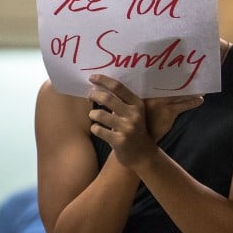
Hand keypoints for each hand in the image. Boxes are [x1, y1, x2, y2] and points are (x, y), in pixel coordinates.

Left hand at [87, 74, 202, 168]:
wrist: (142, 154)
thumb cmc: (133, 130)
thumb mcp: (133, 114)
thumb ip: (120, 102)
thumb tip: (98, 88)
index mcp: (137, 104)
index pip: (118, 87)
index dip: (103, 80)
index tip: (92, 77)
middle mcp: (134, 115)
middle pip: (107, 99)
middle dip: (94, 95)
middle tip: (89, 96)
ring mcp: (127, 128)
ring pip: (99, 115)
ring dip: (93, 114)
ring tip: (94, 116)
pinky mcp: (119, 141)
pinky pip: (97, 129)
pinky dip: (94, 128)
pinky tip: (98, 129)